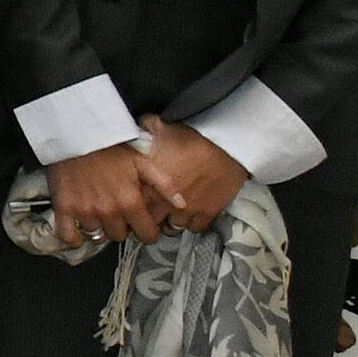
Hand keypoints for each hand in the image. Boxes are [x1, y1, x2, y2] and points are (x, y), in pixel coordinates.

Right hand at [45, 140, 167, 245]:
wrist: (78, 135)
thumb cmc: (112, 147)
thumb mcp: (144, 162)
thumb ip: (164, 185)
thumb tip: (181, 204)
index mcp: (130, 201)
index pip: (146, 234)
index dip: (148, 232)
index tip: (145, 227)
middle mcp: (109, 211)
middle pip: (120, 236)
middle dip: (123, 228)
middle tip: (120, 216)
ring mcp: (85, 211)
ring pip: (97, 235)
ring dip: (100, 227)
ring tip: (100, 215)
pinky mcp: (65, 209)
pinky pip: (68, 236)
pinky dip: (74, 238)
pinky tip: (78, 233)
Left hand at [135, 117, 248, 234]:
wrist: (227, 146)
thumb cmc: (192, 137)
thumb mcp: (160, 129)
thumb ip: (142, 132)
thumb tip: (130, 128)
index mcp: (148, 184)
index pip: (131, 204)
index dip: (131, 203)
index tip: (134, 201)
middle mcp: (163, 202)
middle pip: (148, 222)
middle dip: (148, 217)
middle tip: (152, 211)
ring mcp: (186, 211)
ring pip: (171, 228)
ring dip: (170, 222)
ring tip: (171, 214)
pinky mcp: (207, 213)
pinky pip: (195, 228)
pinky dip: (192, 223)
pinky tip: (191, 214)